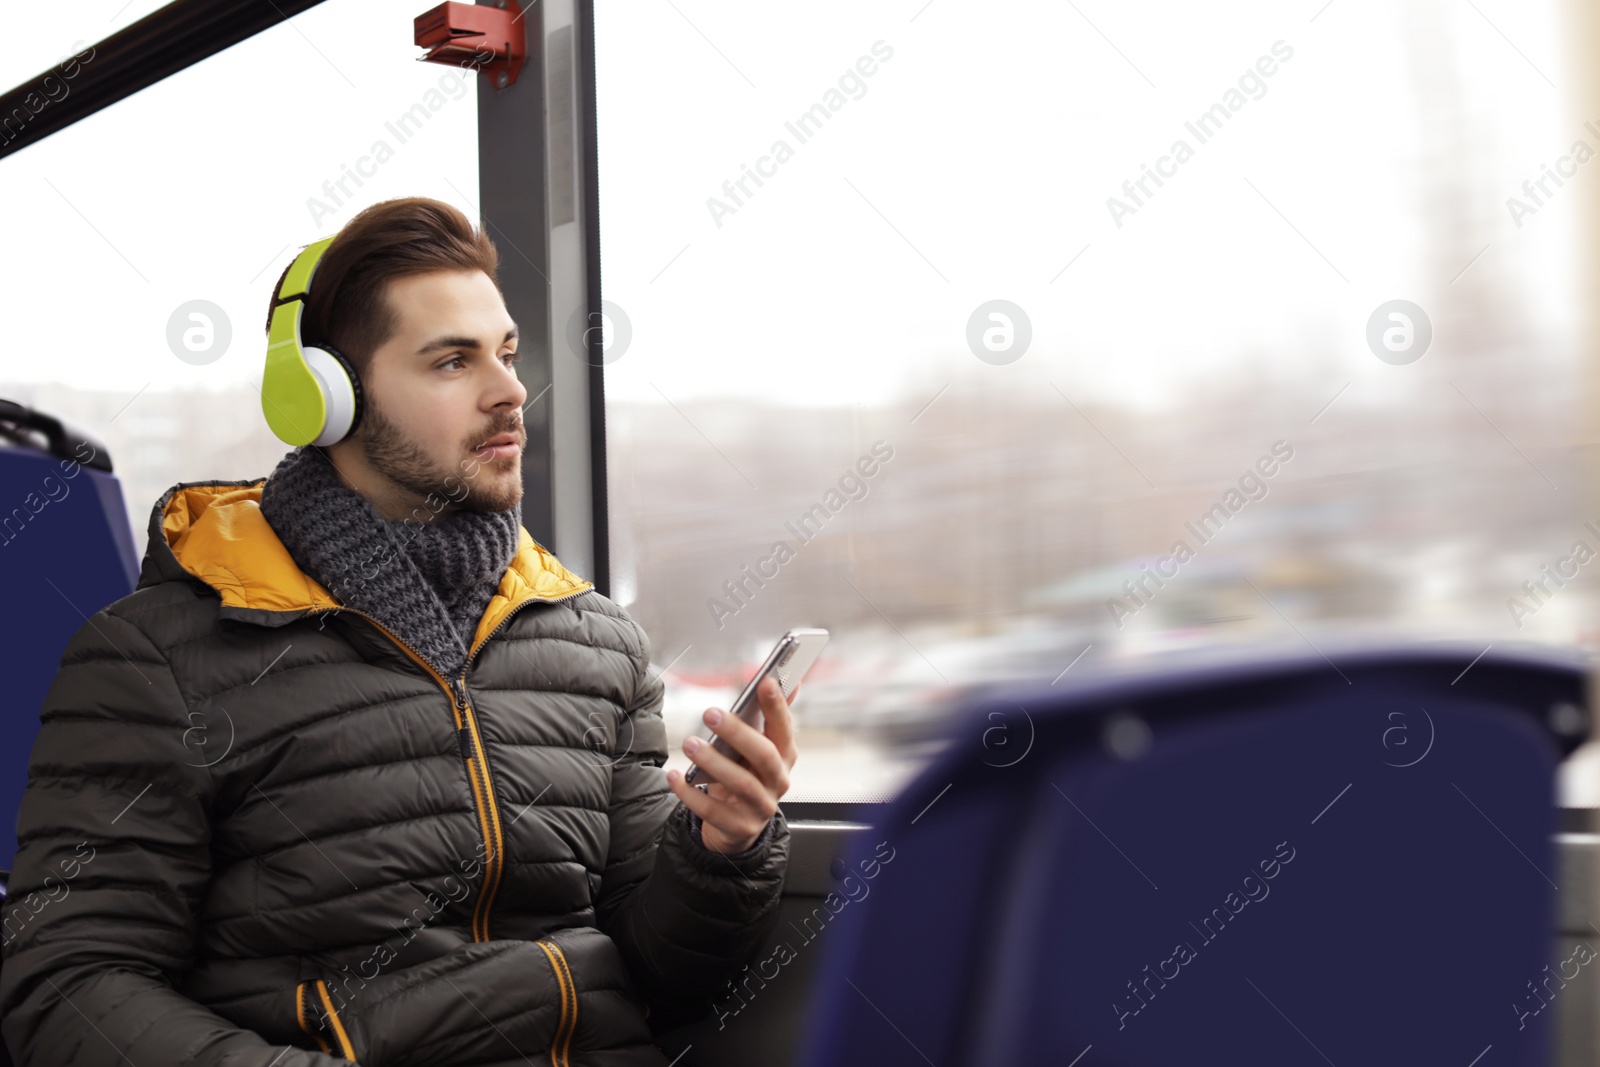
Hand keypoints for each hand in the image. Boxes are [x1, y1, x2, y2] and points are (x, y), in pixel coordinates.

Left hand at [668, 677, 799, 853]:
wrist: (738, 826)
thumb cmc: (746, 775)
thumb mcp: (757, 748)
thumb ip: (767, 717)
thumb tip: (784, 680)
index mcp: (784, 756)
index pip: (784, 728)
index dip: (777, 706)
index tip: (764, 681)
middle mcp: (778, 781)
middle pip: (764, 755)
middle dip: (738, 733)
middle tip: (710, 713)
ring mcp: (761, 807)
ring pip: (741, 784)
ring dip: (713, 762)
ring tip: (690, 744)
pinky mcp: (740, 827)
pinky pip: (713, 812)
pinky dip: (691, 794)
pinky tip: (674, 776)